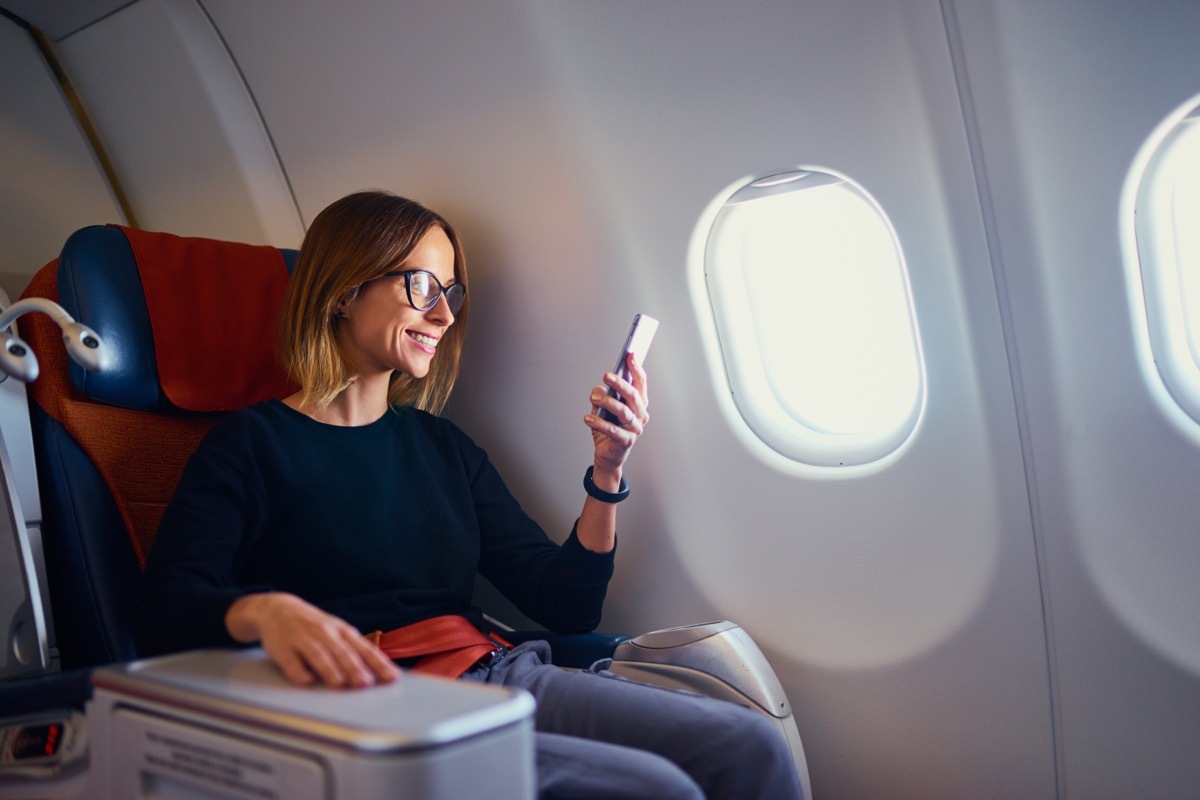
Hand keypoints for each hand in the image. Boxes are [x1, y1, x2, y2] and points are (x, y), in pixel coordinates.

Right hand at [225, 592, 400, 688]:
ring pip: (319, 655)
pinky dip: (299, 672)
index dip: (378, 663)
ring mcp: (303, 639)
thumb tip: (378, 672)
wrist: (278, 609)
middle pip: (343, 652)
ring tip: (340, 684)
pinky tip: (306, 682)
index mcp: (342, 631)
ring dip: (330, 669)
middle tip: (366, 684)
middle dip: (355, 668)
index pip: (364, 648)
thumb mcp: (337, 632)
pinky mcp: (283, 649)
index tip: (392, 678)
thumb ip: (355, 650)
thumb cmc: (315, 626)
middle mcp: (325, 633)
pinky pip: (292, 662)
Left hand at [584, 351, 648, 475]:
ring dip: (608, 403)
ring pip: (624, 412)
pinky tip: (588, 418)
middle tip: (606, 375)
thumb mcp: (602, 409)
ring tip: (593, 398)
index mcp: (638, 404)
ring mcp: (635, 429)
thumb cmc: (608, 429)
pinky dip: (599, 423)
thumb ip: (602, 397)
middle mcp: (640, 415)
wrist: (608, 455)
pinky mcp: (626, 441)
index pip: (640, 383)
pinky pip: (613, 430)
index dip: (636, 368)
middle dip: (620, 384)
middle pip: (633, 395)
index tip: (630, 355)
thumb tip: (599, 389)